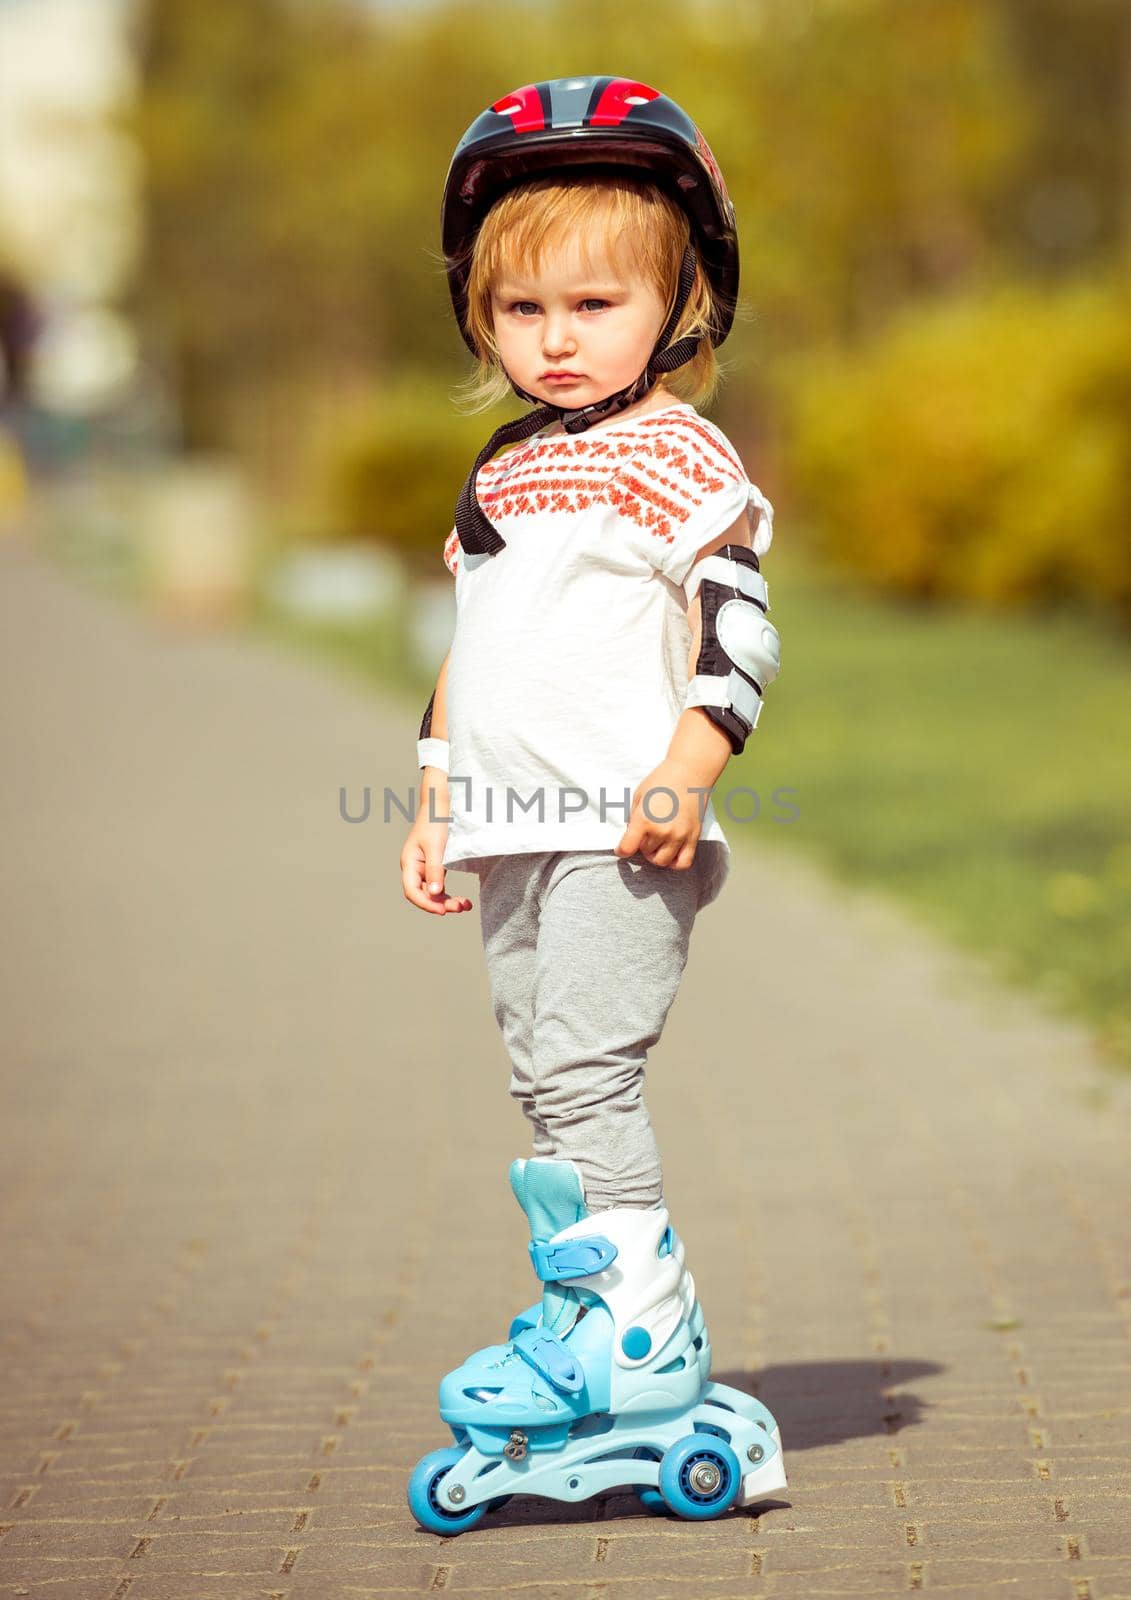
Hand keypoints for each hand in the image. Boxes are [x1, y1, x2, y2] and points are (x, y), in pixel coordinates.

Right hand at [401, 785, 472, 914]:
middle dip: (440, 904)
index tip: (443, 910)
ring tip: (466, 906)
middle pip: (423, 895)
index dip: (426, 903)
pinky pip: (440, 886)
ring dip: (447, 902)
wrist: (443, 804)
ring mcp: (425, 868)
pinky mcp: (436, 866)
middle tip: (460, 907)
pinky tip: (463, 901)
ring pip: (433, 893)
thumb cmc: (436, 821)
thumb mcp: (436, 846)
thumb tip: (434, 893)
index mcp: (409, 863)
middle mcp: (415, 868)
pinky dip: (450, 894)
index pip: (412, 891)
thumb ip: (435, 870)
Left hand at [614, 759, 706, 870]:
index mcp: (644, 819)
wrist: (689, 772)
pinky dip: (675, 863)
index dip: (622, 850)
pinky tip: (671, 853)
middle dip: (642, 846)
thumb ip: (633, 819)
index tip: (622, 848)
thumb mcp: (639, 796)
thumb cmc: (661, 781)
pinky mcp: (693, 837)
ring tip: (657, 843)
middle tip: (644, 835)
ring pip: (662, 861)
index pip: (627, 848)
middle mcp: (662, 830)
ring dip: (656, 855)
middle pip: (645, 853)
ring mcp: (679, 835)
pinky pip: (684, 863)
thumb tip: (629, 838)